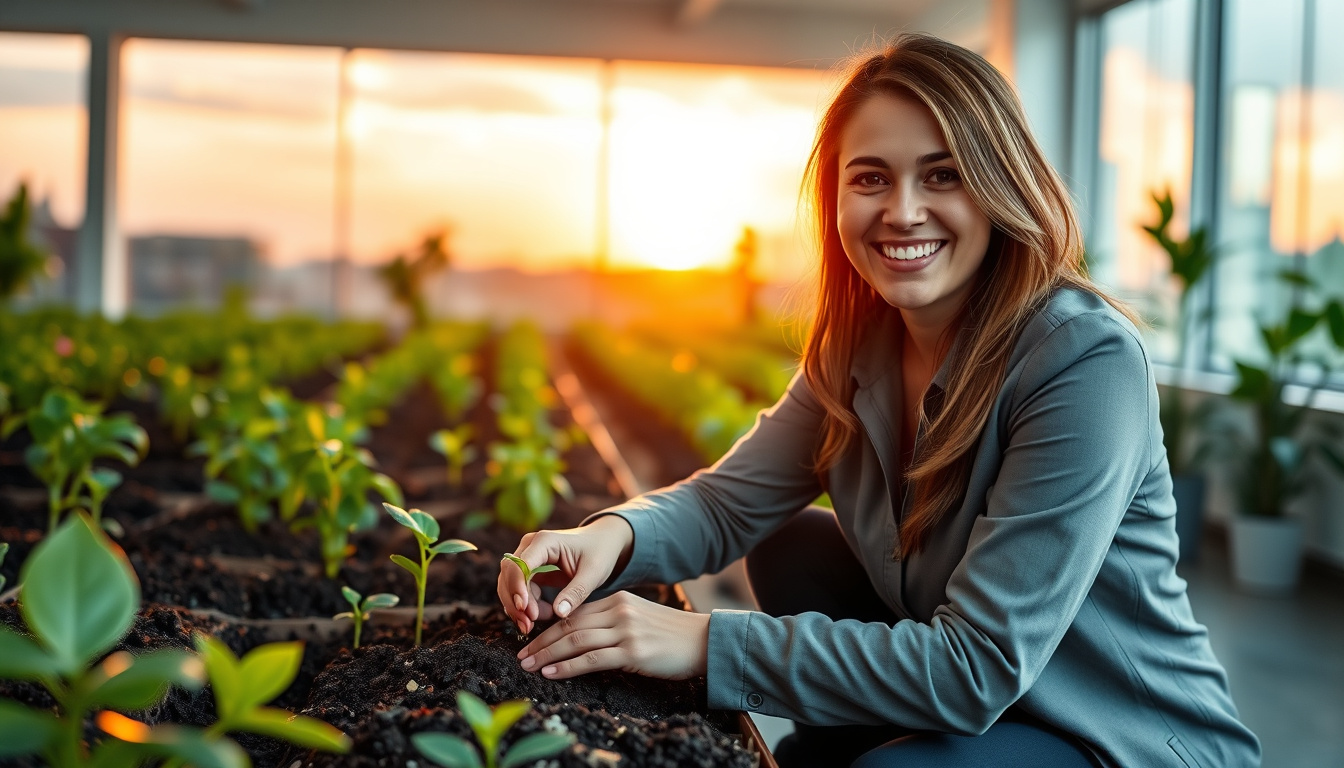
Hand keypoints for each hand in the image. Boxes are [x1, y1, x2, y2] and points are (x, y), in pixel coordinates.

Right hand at [497, 515, 633, 634]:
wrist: (603, 541)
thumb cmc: (600, 552)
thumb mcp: (593, 573)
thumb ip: (576, 592)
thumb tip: (558, 613)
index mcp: (545, 541)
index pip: (520, 565)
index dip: (518, 588)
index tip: (526, 611)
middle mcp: (530, 546)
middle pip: (509, 575)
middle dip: (515, 603)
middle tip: (528, 625)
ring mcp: (527, 557)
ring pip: (509, 584)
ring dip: (518, 607)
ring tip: (535, 623)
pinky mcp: (529, 569)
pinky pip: (518, 589)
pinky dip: (525, 605)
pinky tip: (540, 615)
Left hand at [516, 591, 709, 680]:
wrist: (705, 641)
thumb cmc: (673, 636)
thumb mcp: (640, 619)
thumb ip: (614, 621)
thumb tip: (583, 636)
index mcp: (619, 600)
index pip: (575, 613)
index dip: (549, 627)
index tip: (531, 640)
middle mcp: (619, 611)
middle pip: (569, 625)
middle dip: (541, 641)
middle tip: (521, 655)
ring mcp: (625, 630)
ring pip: (575, 640)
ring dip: (547, 653)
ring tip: (528, 665)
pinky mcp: (632, 650)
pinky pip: (591, 658)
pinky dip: (567, 666)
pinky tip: (551, 672)